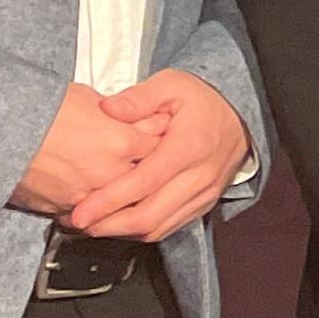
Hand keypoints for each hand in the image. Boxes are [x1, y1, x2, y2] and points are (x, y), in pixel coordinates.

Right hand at [12, 82, 165, 216]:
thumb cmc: (38, 110)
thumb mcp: (85, 97)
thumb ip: (117, 111)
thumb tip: (130, 116)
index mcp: (122, 141)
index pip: (160, 145)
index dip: (163, 143)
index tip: (166, 142)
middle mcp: (113, 173)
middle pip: (147, 180)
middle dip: (150, 174)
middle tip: (151, 168)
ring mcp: (92, 196)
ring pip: (123, 205)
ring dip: (126, 199)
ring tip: (124, 190)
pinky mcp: (69, 211)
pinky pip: (94, 218)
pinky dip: (98, 212)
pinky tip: (97, 204)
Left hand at [67, 71, 252, 239]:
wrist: (241, 118)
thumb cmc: (203, 101)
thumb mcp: (171, 84)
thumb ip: (138, 98)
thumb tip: (108, 108)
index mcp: (187, 148)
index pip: (144, 183)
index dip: (110, 201)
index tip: (81, 211)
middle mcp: (198, 178)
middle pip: (150, 216)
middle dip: (109, 225)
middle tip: (77, 222)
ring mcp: (202, 195)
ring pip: (158, 228)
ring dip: (122, 232)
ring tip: (91, 226)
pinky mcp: (203, 205)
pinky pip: (169, 227)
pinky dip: (141, 231)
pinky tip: (119, 224)